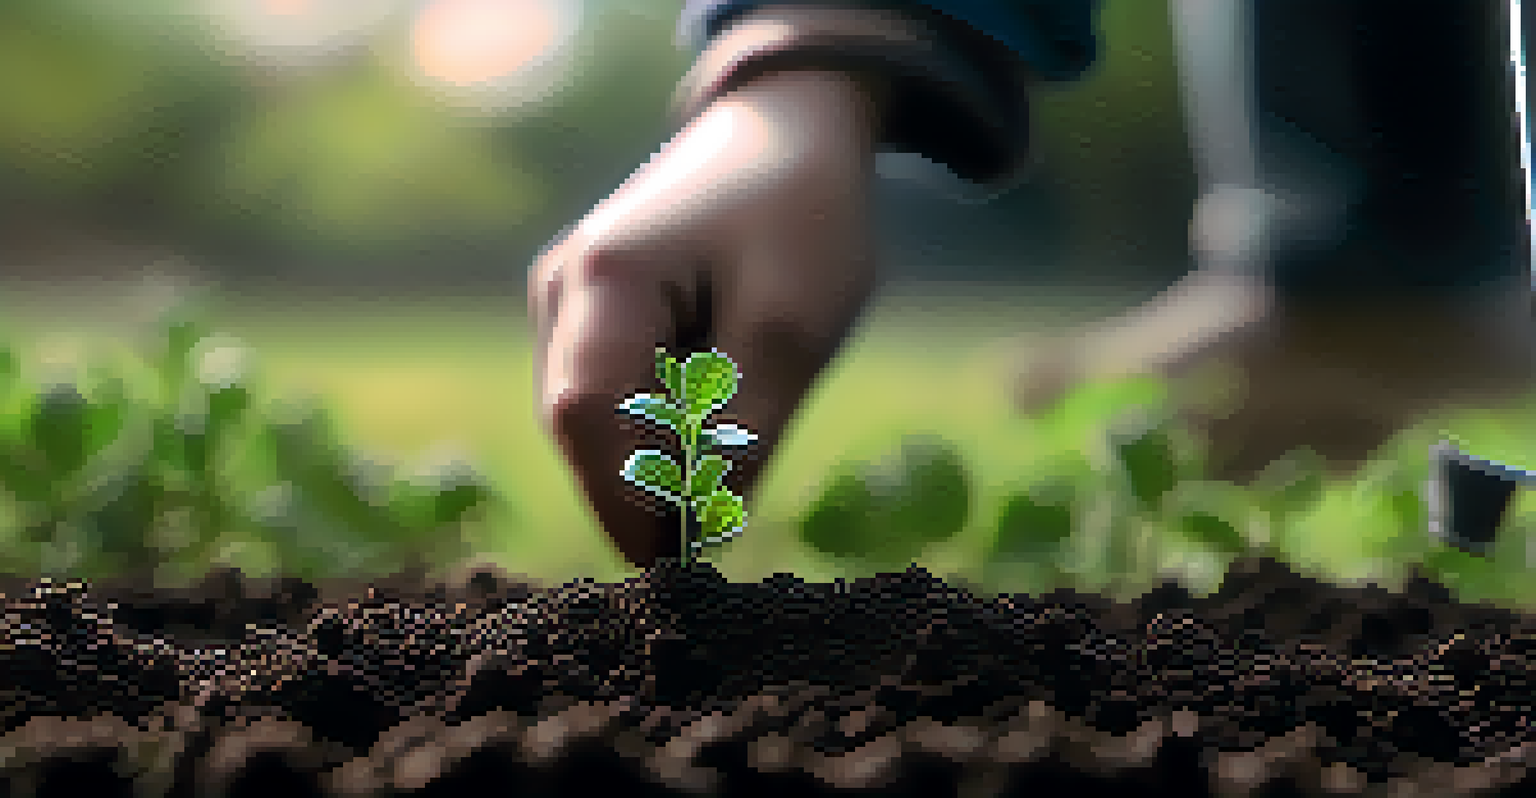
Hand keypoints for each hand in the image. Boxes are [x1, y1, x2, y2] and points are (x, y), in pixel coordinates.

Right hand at [528, 69, 883, 566]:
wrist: (789, 132)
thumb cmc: (799, 218)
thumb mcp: (791, 331)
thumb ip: (742, 434)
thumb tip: (701, 532)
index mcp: (605, 277)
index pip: (588, 419)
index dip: (625, 501)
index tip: (682, 562)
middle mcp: (563, 288)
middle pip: (579, 428)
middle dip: (639, 492)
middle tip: (712, 534)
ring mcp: (567, 298)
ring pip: (591, 421)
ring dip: (649, 461)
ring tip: (723, 467)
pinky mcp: (588, 311)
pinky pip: (608, 397)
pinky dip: (652, 430)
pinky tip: (708, 424)